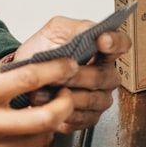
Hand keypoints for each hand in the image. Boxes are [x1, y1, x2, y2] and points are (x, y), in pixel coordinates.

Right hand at [0, 58, 76, 146]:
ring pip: (40, 139)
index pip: (28, 79)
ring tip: (48, 112)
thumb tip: (37, 67)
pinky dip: (36, 141)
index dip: (56, 71)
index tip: (69, 66)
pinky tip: (30, 131)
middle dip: (65, 104)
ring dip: (52, 124)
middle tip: (67, 96)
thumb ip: (0, 74)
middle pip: (44, 118)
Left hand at [14, 15, 131, 131]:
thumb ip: (76, 28)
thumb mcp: (55, 31)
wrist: (24, 78)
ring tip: (43, 90)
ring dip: (65, 95)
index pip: (121, 44)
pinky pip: (82, 118)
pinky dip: (62, 112)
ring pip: (92, 100)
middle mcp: (106, 75)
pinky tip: (49, 104)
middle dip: (77, 75)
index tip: (101, 40)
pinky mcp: (89, 118)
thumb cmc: (42, 54)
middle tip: (57, 74)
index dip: (115, 42)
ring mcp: (100, 98)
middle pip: (102, 76)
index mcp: (102, 51)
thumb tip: (92, 31)